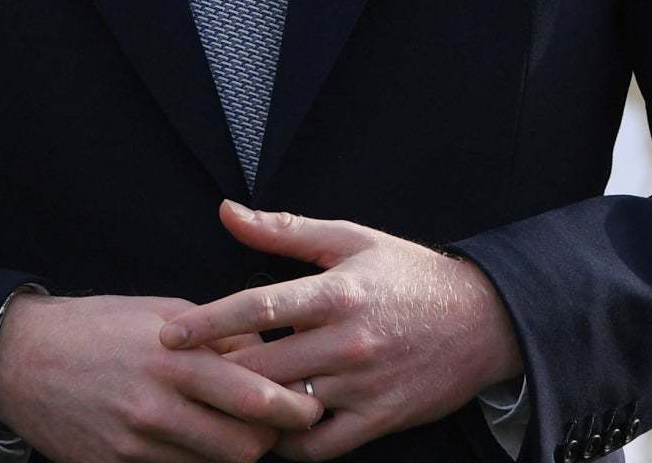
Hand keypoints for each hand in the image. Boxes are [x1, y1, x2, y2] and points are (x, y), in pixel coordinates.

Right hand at [0, 292, 321, 462]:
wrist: (23, 361)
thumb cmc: (101, 327)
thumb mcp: (165, 313)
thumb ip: (219, 337)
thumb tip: (269, 354)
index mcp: (175, 359)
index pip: (255, 397)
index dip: (294, 407)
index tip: (314, 402)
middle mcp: (156, 407)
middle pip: (243, 445)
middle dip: (274, 439)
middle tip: (288, 425)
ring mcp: (134, 444)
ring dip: (238, 452)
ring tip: (247, 431)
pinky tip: (203, 442)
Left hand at [161, 201, 524, 460]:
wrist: (483, 320)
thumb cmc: (409, 275)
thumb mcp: (352, 240)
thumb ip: (285, 231)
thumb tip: (226, 212)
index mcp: (339, 290)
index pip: (260, 307)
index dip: (208, 323)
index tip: (168, 335)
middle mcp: (349, 340)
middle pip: (263, 367)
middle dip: (217, 375)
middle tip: (183, 377)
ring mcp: (364, 384)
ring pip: (285, 411)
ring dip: (247, 411)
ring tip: (215, 407)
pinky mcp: (379, 419)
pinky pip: (318, 446)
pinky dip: (286, 444)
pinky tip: (267, 430)